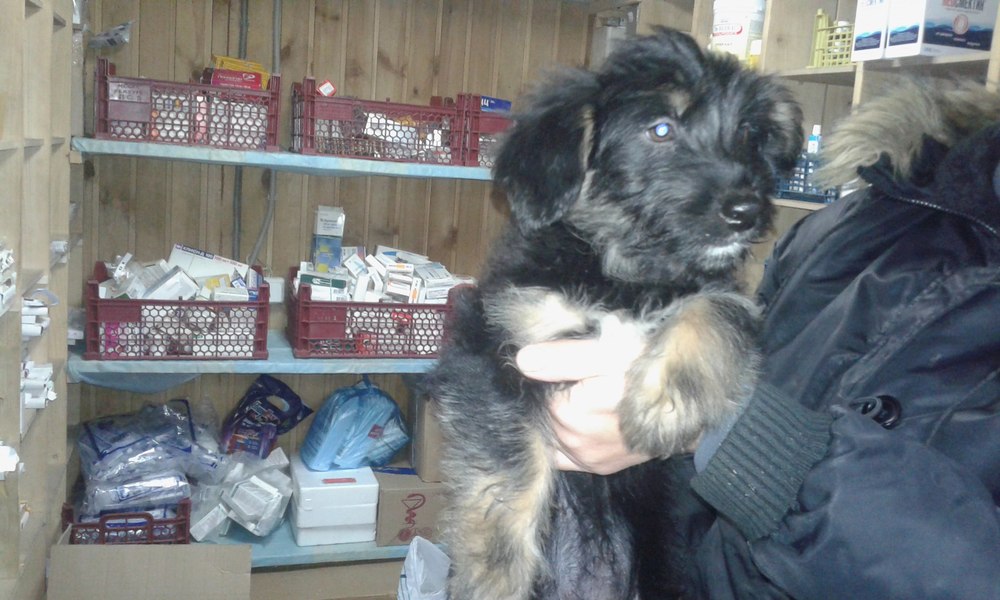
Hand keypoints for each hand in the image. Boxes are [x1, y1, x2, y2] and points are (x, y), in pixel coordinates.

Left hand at [515, 318, 652, 474]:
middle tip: (578, 377)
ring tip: (581, 398)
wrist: (692, 407)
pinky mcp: (597, 467)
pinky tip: (577, 422)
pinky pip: (561, 456)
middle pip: (542, 413)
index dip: (548, 373)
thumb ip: (564, 358)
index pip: (536, 390)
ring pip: (549, 434)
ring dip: (554, 418)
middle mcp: (573, 442)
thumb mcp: (611, 353)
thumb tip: (521, 361)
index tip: (568, 363)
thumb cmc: (653, 371)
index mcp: (569, 412)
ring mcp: (585, 459)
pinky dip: (560, 440)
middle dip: (550, 395)